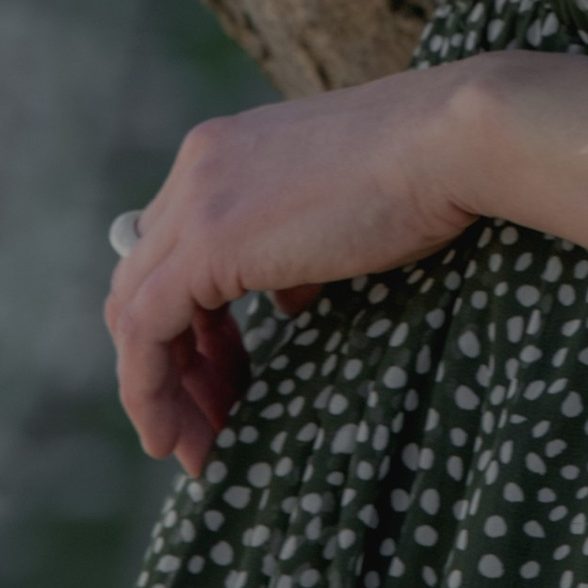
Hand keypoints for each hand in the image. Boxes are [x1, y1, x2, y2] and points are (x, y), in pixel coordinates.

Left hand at [106, 65, 490, 477]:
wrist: (452, 140)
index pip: (171, 249)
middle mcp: (197, 167)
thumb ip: (296, 249)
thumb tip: (284, 301)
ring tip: (194, 448)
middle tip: (208, 423)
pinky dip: (149, 388)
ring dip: (160, 388)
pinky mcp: (209, 240)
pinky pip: (147, 330)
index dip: (189, 325)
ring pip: (134, 311)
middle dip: (170, 365)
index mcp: (226, 150)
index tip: (227, 378)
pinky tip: (173, 436)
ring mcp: (197, 199)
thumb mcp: (340, 207)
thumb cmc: (426, 172)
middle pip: (142, 283)